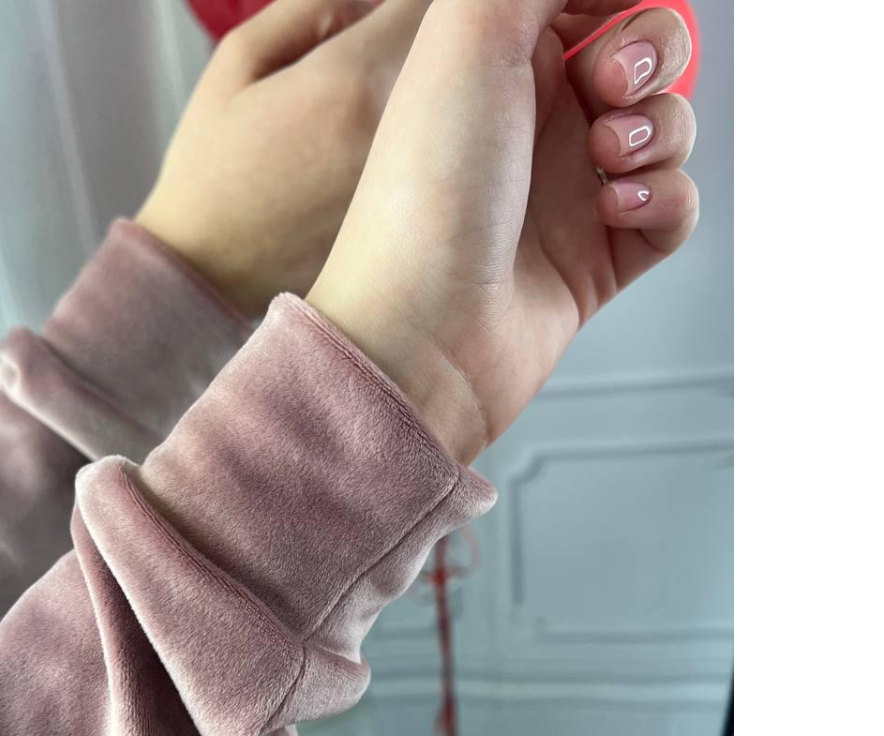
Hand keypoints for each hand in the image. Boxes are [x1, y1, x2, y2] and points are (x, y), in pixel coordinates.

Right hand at [136, 0, 437, 316]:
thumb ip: (312, 5)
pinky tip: (352, 161)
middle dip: (418, 42)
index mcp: (354, 79)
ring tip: (353, 116)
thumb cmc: (211, 170)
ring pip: (447, 109)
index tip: (380, 17)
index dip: (404, 5)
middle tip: (363, 62)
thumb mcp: (238, 61)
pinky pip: (432, 161)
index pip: (426, 6)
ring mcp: (410, 183)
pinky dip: (417, 147)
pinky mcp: (408, 220)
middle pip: (449, 55)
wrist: (208, 275)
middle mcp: (398, 130)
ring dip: (421, 95)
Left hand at [307, 0, 699, 462]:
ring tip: (606, 164)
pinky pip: (675, 205)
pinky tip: (617, 211)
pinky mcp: (600, 258)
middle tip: (610, 87)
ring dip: (660, 131)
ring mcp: (569, 192)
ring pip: (668, 126)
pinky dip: (665, 199)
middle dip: (652, 53)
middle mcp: (534, 124)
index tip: (610, 18)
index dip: (617, 0)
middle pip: (644, 52)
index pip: (590, 1)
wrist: (423, 338)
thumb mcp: (467, 37)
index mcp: (497, 64)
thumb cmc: (425, 199)